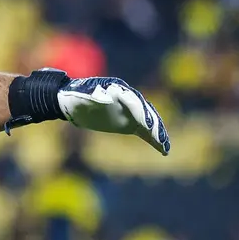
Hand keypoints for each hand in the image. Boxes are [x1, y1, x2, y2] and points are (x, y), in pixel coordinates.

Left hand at [56, 76, 170, 155]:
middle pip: (144, 110)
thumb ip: (94, 94)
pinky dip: (154, 139)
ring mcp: (130, 110)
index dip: (140, 111)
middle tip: (159, 137)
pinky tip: (164, 150)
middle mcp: (127, 97)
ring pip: (148, 120)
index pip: (132, 100)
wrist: (73, 100)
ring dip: (157, 132)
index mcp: (117, 89)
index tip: (147, 123)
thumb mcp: (80, 95)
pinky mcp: (131, 121)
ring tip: (165, 146)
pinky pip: (145, 130)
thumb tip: (105, 96)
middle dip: (152, 123)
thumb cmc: (74, 96)